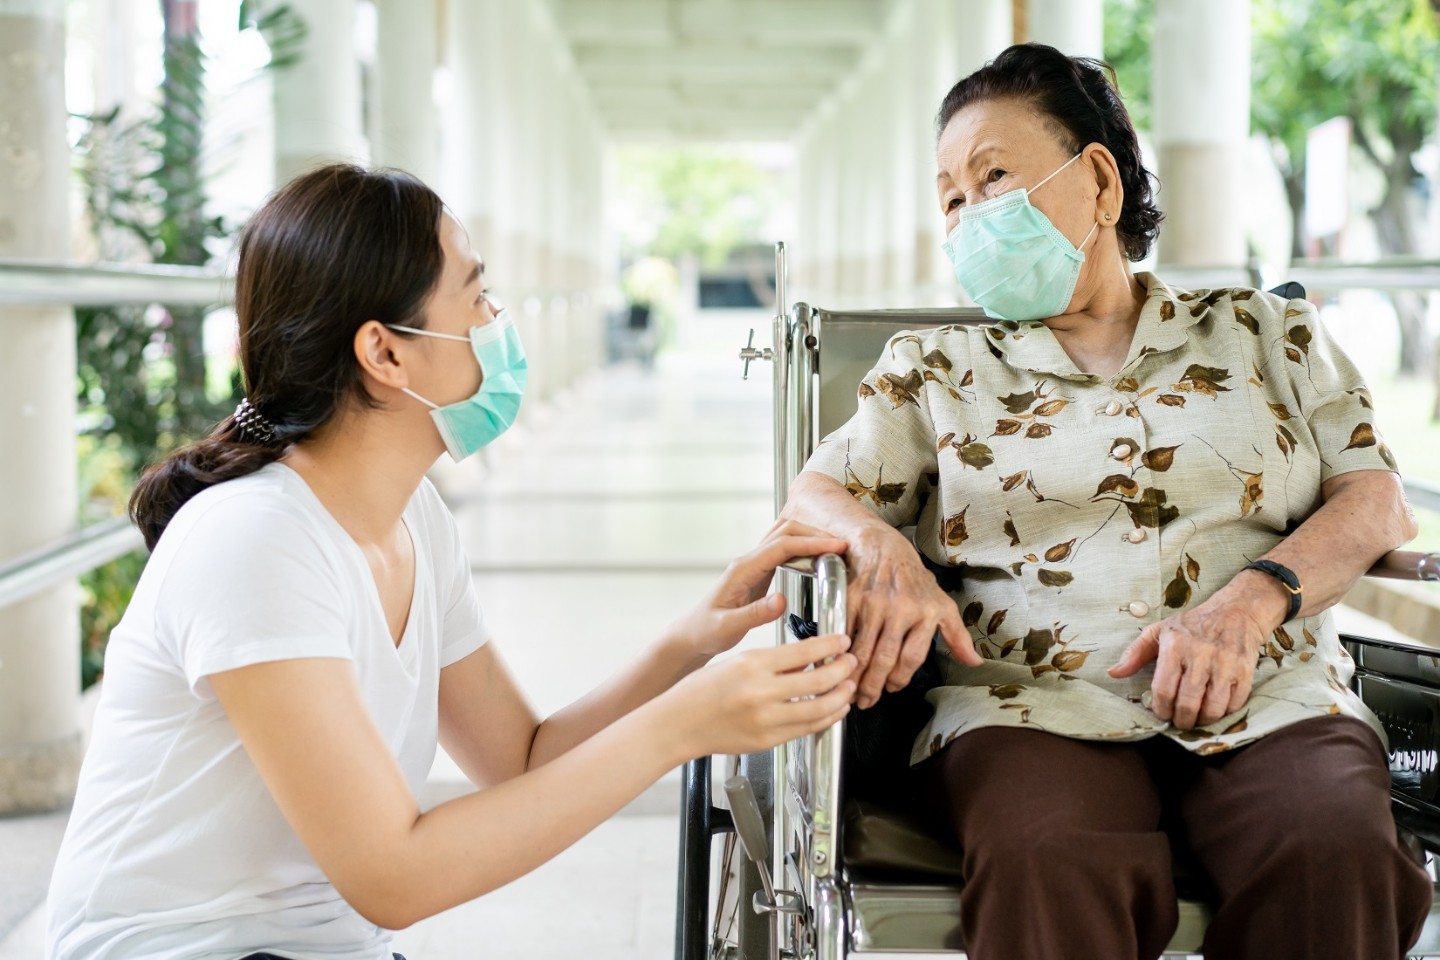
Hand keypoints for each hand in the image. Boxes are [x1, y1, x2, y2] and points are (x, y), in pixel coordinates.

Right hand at [663, 633, 856, 757]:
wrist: (680, 723)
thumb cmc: (702, 690)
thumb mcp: (738, 662)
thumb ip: (774, 662)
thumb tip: (809, 657)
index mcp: (753, 664)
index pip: (805, 651)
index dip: (831, 646)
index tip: (843, 641)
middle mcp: (762, 692)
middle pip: (820, 680)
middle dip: (843, 670)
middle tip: (851, 662)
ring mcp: (767, 720)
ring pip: (820, 708)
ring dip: (841, 696)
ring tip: (848, 687)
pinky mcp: (768, 740)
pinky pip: (807, 729)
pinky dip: (826, 718)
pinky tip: (834, 709)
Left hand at [667, 519, 848, 658]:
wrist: (692, 634)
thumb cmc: (706, 631)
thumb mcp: (728, 627)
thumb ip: (754, 614)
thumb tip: (781, 600)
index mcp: (742, 570)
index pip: (782, 546)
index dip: (811, 543)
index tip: (835, 547)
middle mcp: (748, 562)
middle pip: (785, 532)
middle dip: (815, 535)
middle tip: (842, 546)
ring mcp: (754, 565)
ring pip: (785, 537)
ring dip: (810, 537)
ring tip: (834, 549)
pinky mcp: (760, 573)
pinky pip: (784, 551)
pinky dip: (803, 548)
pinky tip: (817, 559)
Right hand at [845, 526, 980, 709]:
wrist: (883, 546)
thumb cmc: (914, 579)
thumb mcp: (942, 603)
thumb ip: (957, 636)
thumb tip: (974, 663)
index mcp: (926, 613)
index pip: (912, 658)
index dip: (900, 679)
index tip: (891, 690)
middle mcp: (901, 609)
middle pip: (885, 658)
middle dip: (873, 686)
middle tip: (865, 700)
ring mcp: (874, 603)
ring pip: (862, 650)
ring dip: (854, 675)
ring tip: (850, 690)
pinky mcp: (851, 598)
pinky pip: (844, 633)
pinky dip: (838, 652)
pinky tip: (836, 665)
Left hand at [1107, 576, 1281, 728]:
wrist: (1237, 611)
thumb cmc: (1193, 624)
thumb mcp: (1160, 631)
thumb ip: (1135, 653)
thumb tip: (1113, 673)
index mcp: (1175, 646)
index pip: (1163, 689)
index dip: (1160, 709)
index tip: (1162, 713)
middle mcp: (1200, 655)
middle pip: (1187, 703)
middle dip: (1181, 720)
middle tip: (1179, 721)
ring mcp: (1225, 664)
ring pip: (1212, 708)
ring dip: (1203, 720)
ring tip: (1197, 719)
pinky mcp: (1245, 671)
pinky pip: (1234, 704)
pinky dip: (1224, 713)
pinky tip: (1216, 709)